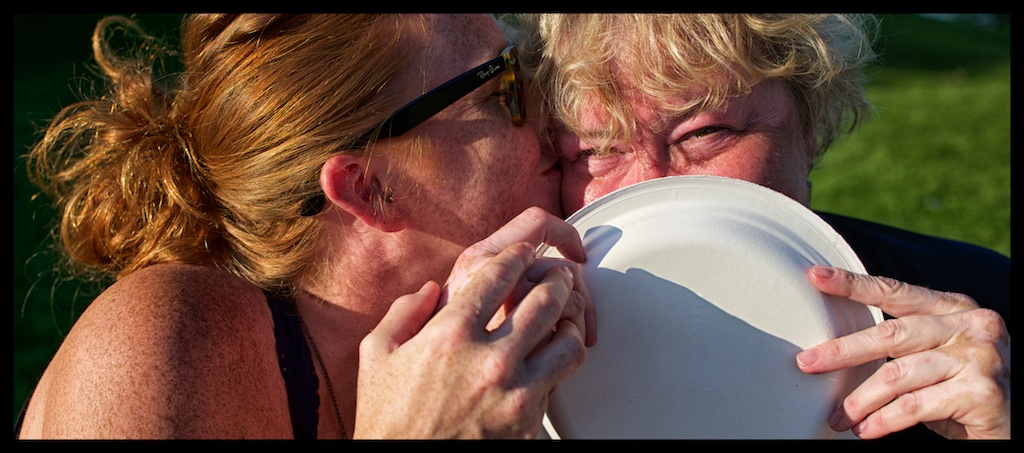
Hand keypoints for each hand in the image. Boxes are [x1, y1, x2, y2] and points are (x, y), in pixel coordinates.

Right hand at [354, 207, 594, 437]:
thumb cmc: (389, 423)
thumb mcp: (376, 357)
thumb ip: (403, 314)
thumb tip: (428, 291)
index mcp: (449, 333)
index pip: (499, 274)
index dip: (518, 255)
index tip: (524, 253)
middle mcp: (488, 358)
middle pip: (545, 298)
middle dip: (557, 279)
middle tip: (558, 276)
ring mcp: (514, 392)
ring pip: (567, 340)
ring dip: (569, 321)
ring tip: (565, 315)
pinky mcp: (530, 421)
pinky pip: (561, 380)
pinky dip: (563, 361)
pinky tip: (556, 354)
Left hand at [797, 266, 1009, 438]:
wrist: (1017, 424)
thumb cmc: (966, 390)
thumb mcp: (937, 357)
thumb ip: (904, 344)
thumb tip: (835, 350)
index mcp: (956, 308)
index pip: (897, 291)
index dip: (853, 284)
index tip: (815, 276)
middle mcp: (972, 325)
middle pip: (891, 334)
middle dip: (843, 350)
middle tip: (807, 363)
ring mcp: (981, 357)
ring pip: (898, 375)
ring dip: (861, 400)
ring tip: (839, 417)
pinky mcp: (982, 392)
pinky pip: (916, 406)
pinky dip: (884, 420)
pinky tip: (867, 430)